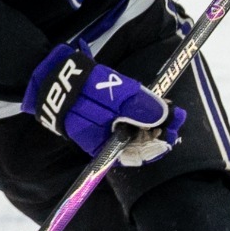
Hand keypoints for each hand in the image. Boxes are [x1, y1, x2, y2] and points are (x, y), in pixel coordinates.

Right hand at [22, 45, 185, 165]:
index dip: (162, 140)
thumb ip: (140, 107)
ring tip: (167, 106)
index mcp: (106, 148)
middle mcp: (106, 145)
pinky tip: (150, 104)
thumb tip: (167, 115)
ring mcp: (103, 133)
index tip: (177, 121)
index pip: (141, 154)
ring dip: (152, 121)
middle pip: (140, 143)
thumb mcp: (115, 96)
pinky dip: (140, 115)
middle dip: (160, 128)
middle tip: (177, 112)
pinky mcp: (102, 121)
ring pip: (136, 132)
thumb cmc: (82, 89)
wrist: (52, 76)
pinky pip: (126, 123)